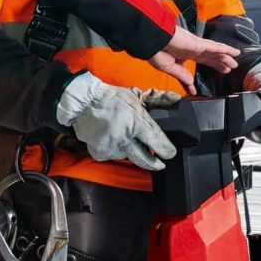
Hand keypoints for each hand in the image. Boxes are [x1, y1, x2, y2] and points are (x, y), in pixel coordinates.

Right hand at [55, 72, 182, 169]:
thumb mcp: (136, 95)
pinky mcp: (100, 153)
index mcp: (135, 122)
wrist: (83, 103)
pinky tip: (114, 141)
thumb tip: (176, 99)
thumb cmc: (110, 98)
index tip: (170, 153)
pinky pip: (113, 156)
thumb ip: (158, 99)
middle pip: (144, 160)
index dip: (167, 150)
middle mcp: (124, 138)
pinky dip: (116, 150)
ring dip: (131, 151)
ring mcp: (111, 147)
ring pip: (128, 156)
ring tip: (128, 140)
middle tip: (160, 165)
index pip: (157, 142)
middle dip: (155, 164)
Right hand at [150, 26, 239, 87]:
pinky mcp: (198, 43)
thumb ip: (182, 76)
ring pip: (215, 52)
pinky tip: (234, 52)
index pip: (195, 65)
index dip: (199, 74)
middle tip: (228, 68)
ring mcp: (196, 45)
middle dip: (218, 63)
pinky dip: (225, 49)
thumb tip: (190, 84)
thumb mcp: (169, 68)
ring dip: (226, 57)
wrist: (152, 39)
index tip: (200, 85)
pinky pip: (215, 46)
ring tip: (235, 62)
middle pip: (209, 57)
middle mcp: (191, 49)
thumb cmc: (155, 49)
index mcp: (182, 55)